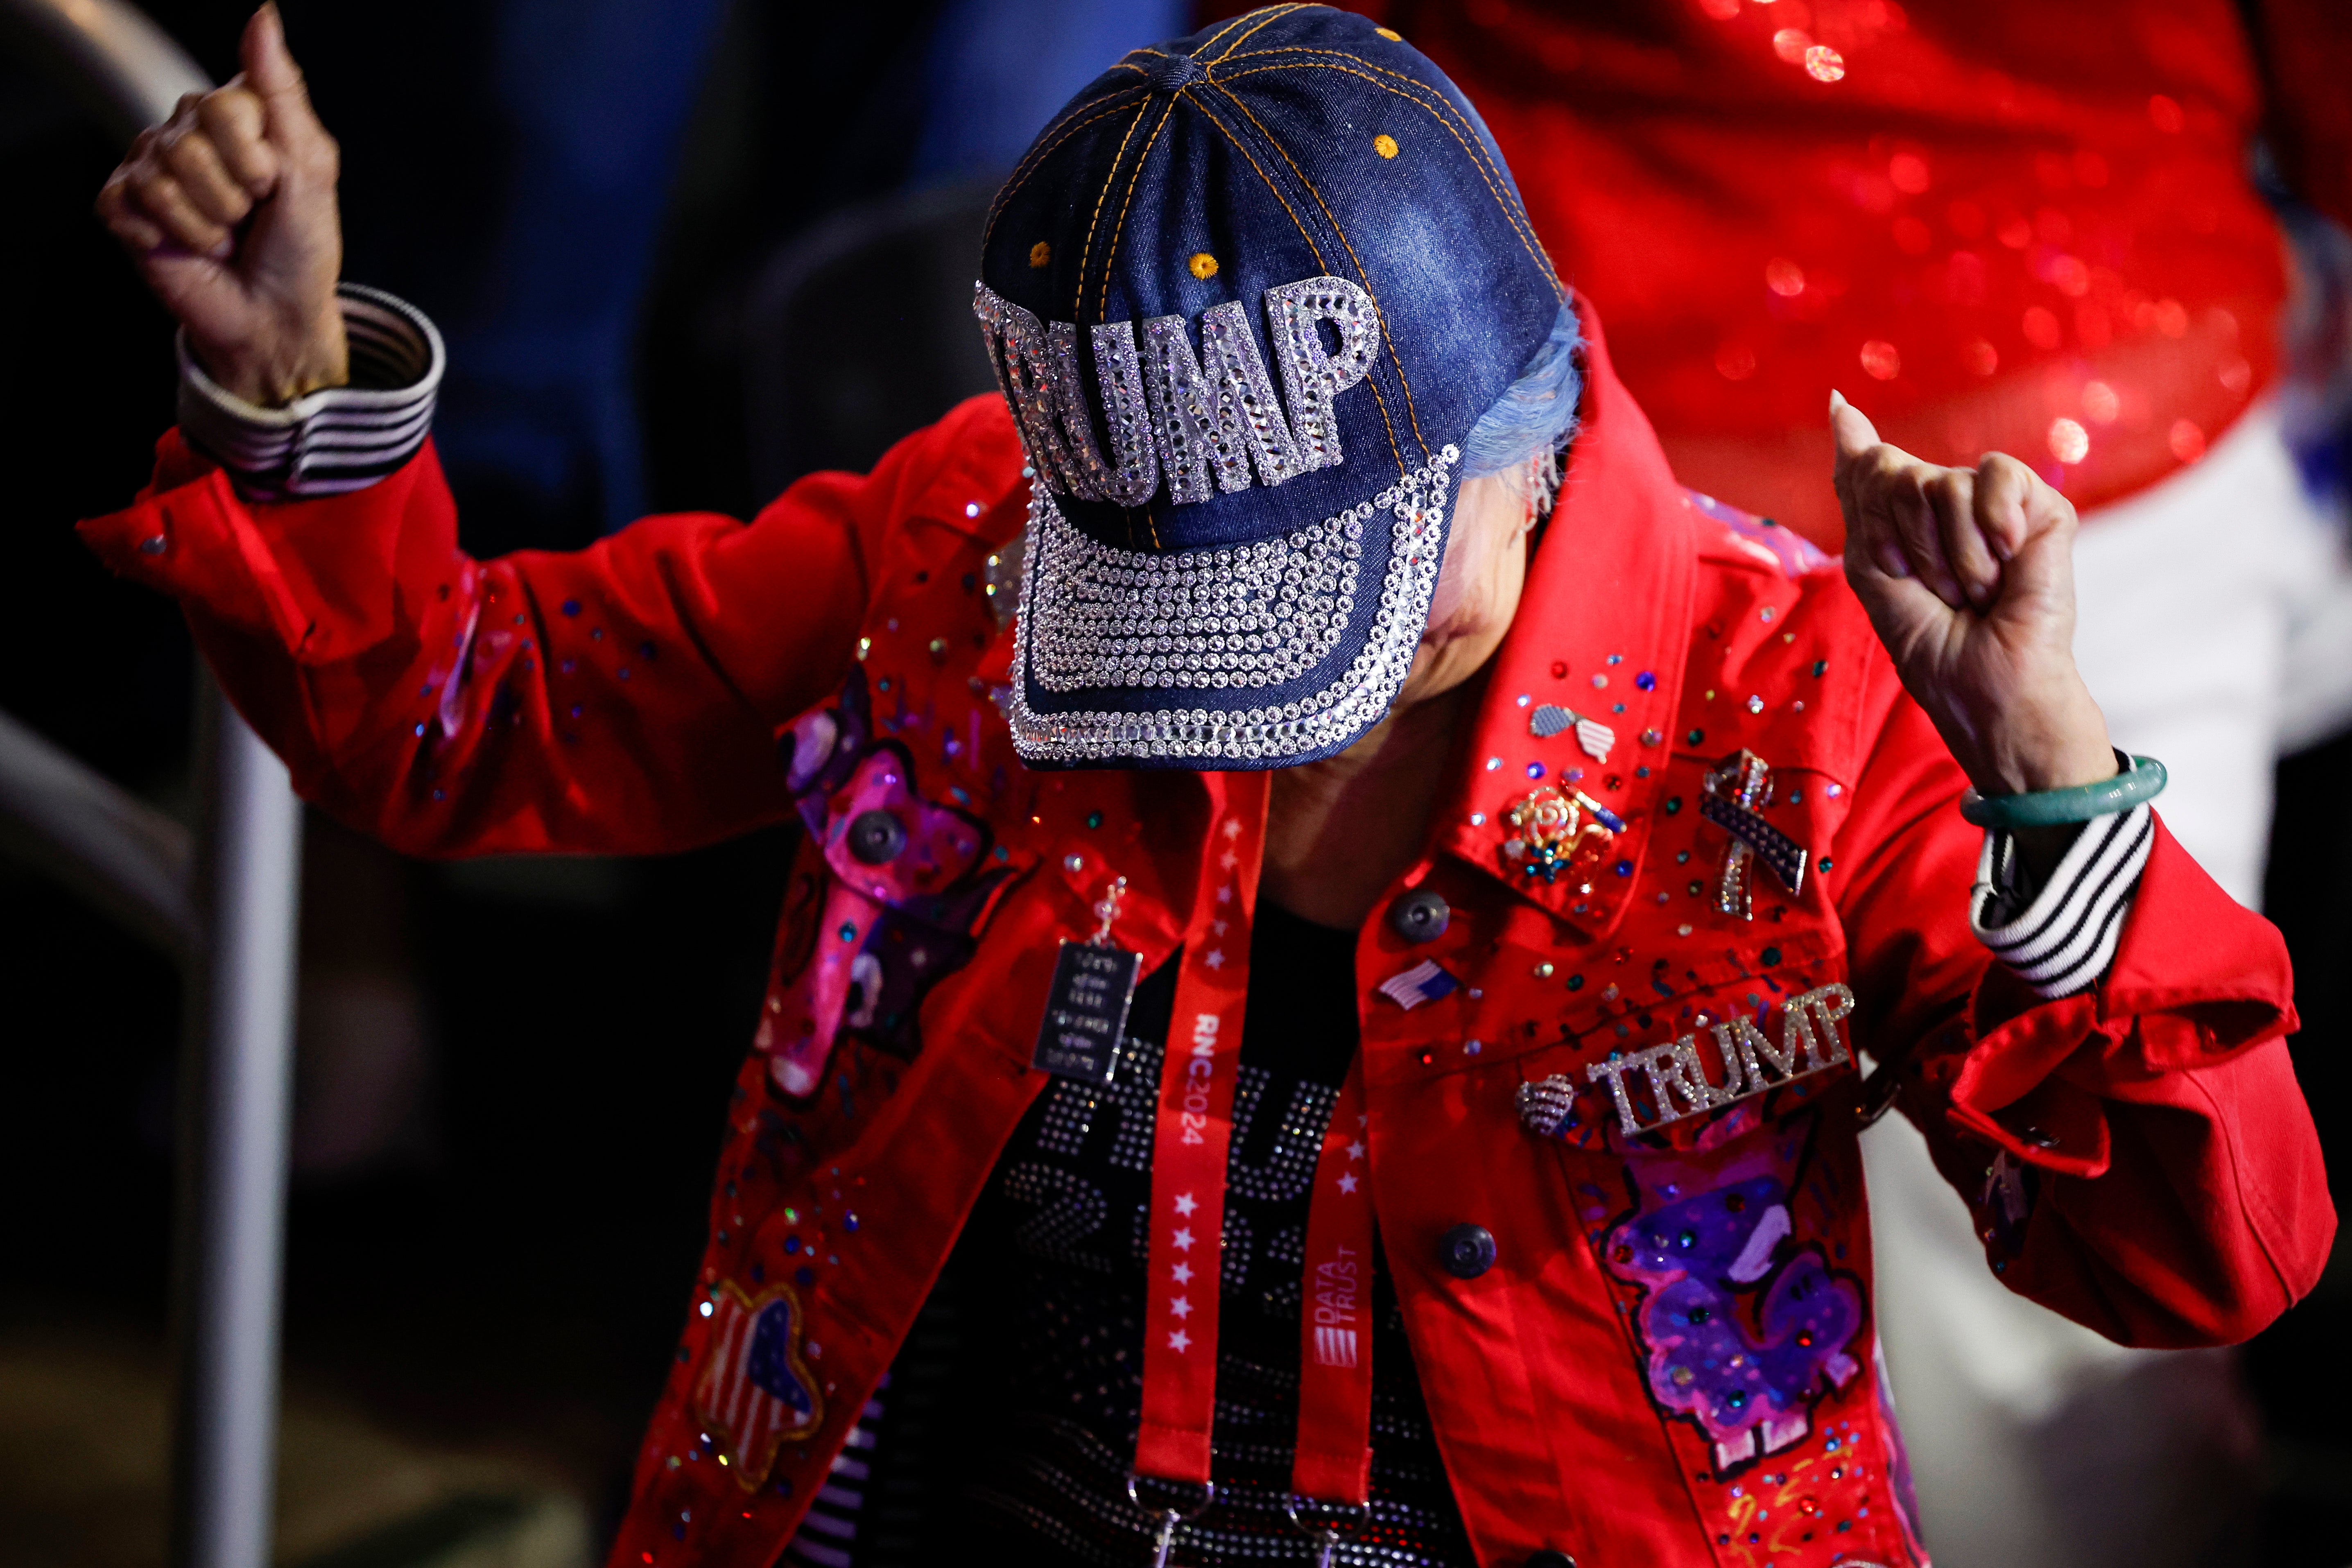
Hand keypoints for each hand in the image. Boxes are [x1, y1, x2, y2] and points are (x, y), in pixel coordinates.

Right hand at [94, 4, 345, 406]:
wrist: (276, 315)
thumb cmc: (300, 247)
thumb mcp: (311, 168)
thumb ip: (283, 91)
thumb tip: (263, 17)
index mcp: (235, 116)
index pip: (225, 106)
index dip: (255, 159)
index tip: (273, 185)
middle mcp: (188, 131)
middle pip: (189, 142)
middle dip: (232, 196)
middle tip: (248, 217)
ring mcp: (151, 167)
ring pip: (161, 177)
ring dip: (205, 223)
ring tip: (225, 237)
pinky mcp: (125, 207)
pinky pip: (129, 206)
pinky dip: (167, 238)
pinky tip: (186, 247)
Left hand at [1830, 391, 2115, 802]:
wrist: (1986, 685)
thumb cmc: (1930, 638)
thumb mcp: (1871, 562)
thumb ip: (1858, 484)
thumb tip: (1841, 403)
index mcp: (1908, 513)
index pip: (1869, 467)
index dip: (1871, 514)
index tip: (1894, 566)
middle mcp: (1952, 499)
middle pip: (1896, 475)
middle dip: (1904, 543)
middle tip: (1937, 590)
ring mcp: (1998, 503)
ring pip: (1941, 480)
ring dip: (1945, 552)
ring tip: (1972, 589)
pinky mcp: (2043, 508)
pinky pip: (1996, 473)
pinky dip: (1989, 528)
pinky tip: (2003, 563)